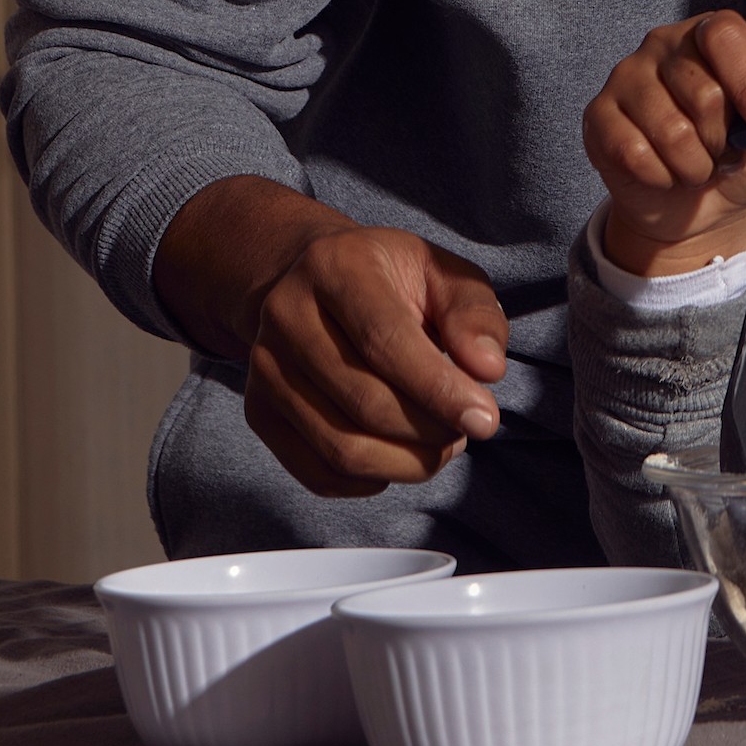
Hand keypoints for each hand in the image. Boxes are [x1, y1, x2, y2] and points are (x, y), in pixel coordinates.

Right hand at [155, 179, 508, 497]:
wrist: (311, 280)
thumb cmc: (389, 278)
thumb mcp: (441, 272)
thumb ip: (473, 314)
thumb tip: (488, 370)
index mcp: (335, 265)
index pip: (385, 341)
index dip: (438, 389)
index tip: (486, 418)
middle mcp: (287, 314)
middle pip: (364, 402)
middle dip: (430, 430)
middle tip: (466, 427)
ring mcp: (264, 368)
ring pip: (341, 448)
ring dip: (407, 463)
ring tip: (442, 443)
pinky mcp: (258, 412)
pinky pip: (318, 473)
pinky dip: (372, 480)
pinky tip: (401, 454)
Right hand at [582, 12, 745, 277]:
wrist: (701, 208)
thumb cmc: (745, 152)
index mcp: (712, 34)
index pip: (725, 34)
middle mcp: (665, 44)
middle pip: (703, 92)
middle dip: (724, 140)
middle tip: (725, 150)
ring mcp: (626, 76)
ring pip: (670, 130)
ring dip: (694, 165)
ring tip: (697, 164)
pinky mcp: (599, 115)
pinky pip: (633, 152)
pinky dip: (661, 177)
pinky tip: (665, 172)